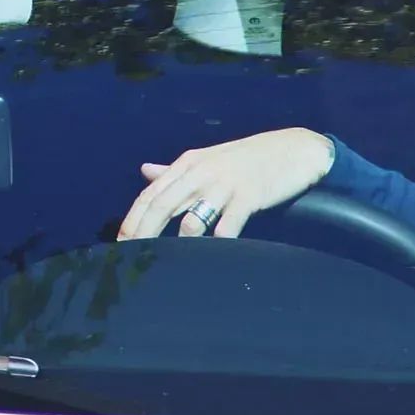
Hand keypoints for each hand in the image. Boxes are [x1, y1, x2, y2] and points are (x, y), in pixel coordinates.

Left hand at [116, 127, 334, 240]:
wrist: (294, 149)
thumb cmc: (248, 158)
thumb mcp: (207, 159)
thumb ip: (175, 171)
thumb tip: (145, 172)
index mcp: (187, 164)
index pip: (151, 193)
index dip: (133, 218)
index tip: (120, 241)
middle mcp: (200, 172)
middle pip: (162, 206)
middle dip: (144, 233)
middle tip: (131, 258)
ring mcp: (224, 185)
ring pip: (192, 219)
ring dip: (179, 244)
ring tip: (170, 266)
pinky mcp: (248, 197)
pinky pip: (227, 226)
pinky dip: (217, 245)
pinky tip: (211, 258)